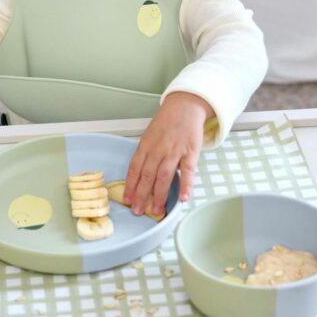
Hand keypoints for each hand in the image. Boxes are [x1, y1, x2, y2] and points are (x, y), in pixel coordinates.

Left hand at [123, 93, 213, 215]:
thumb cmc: (166, 122)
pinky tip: (183, 198)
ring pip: (164, 177)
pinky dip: (185, 185)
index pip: (134, 168)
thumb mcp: (149, 135)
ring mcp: (174, 151)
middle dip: (141, 195)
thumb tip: (139, 174)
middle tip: (138, 211)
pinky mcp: (190, 152)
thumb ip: (145, 154)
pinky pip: (188, 171)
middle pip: (147, 176)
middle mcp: (158, 150)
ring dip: (160, 195)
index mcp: (145, 146)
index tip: (127, 200)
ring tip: (157, 210)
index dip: (130, 185)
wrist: (184, 106)